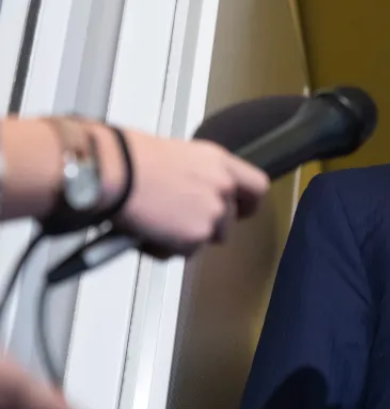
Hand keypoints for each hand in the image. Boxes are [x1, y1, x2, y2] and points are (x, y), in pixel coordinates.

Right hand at [93, 124, 269, 256]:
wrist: (113, 171)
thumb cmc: (130, 158)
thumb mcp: (177, 155)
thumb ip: (197, 176)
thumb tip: (192, 191)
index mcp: (220, 163)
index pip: (257, 186)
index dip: (248, 203)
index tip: (239, 211)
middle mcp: (223, 188)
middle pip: (229, 221)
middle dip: (206, 226)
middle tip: (178, 222)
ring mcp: (213, 213)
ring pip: (207, 238)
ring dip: (185, 237)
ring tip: (155, 223)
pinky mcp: (196, 235)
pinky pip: (185, 252)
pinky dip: (166, 248)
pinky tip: (146, 232)